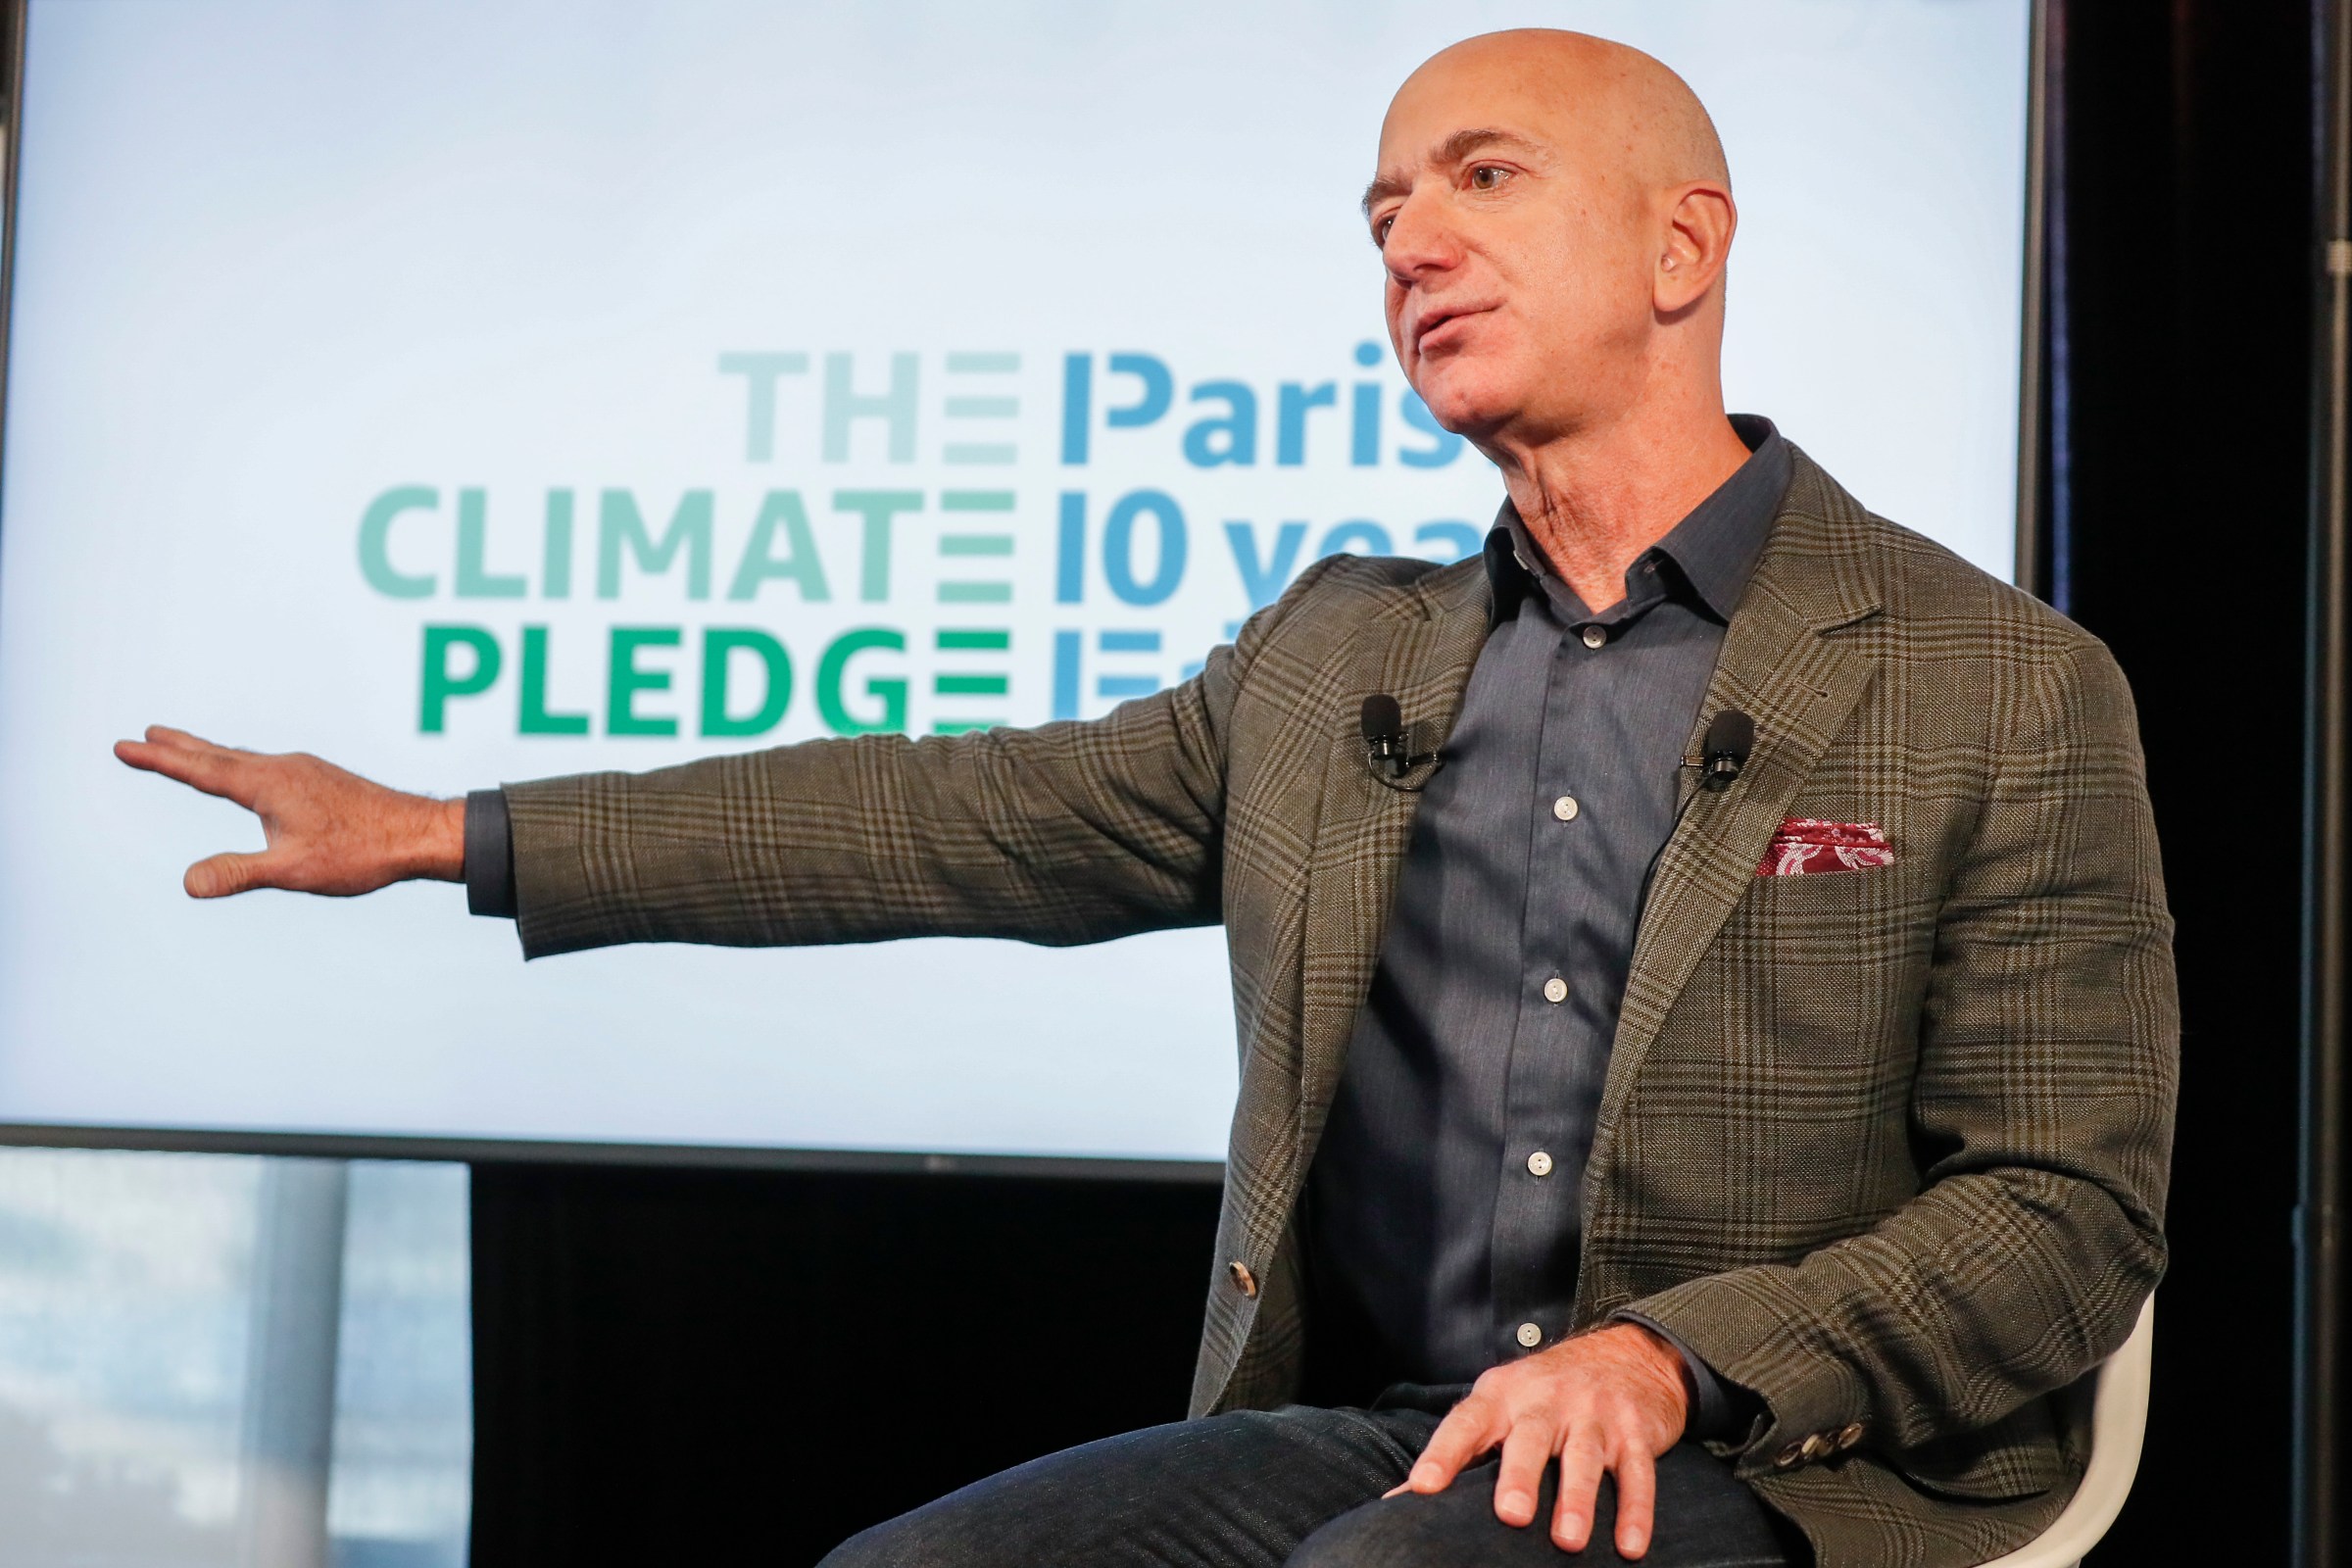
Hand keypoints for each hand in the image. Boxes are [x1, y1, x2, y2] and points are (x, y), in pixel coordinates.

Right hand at [113, 726, 464, 897]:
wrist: (420, 833)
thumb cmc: (362, 851)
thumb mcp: (293, 870)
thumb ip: (240, 874)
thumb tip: (188, 882)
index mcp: (269, 784)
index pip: (201, 770)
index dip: (159, 760)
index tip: (123, 745)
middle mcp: (284, 769)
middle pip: (219, 756)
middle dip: (179, 747)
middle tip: (145, 734)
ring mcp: (305, 772)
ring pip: (245, 760)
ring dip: (211, 754)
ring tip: (188, 749)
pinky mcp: (322, 781)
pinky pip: (268, 768)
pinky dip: (242, 766)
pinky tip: (252, 776)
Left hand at [1386, 1322, 1689, 1557]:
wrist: (1628, 1354)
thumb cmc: (1545, 1394)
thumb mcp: (1501, 1404)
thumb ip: (1463, 1449)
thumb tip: (1404, 1498)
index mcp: (1502, 1395)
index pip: (1466, 1422)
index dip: (1443, 1453)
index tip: (1422, 1487)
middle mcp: (1547, 1400)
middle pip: (1529, 1437)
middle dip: (1519, 1477)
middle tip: (1510, 1515)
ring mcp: (1594, 1413)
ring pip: (1585, 1456)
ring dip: (1578, 1499)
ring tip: (1568, 1541)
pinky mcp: (1635, 1431)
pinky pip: (1638, 1473)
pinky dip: (1636, 1511)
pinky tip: (1629, 1546)